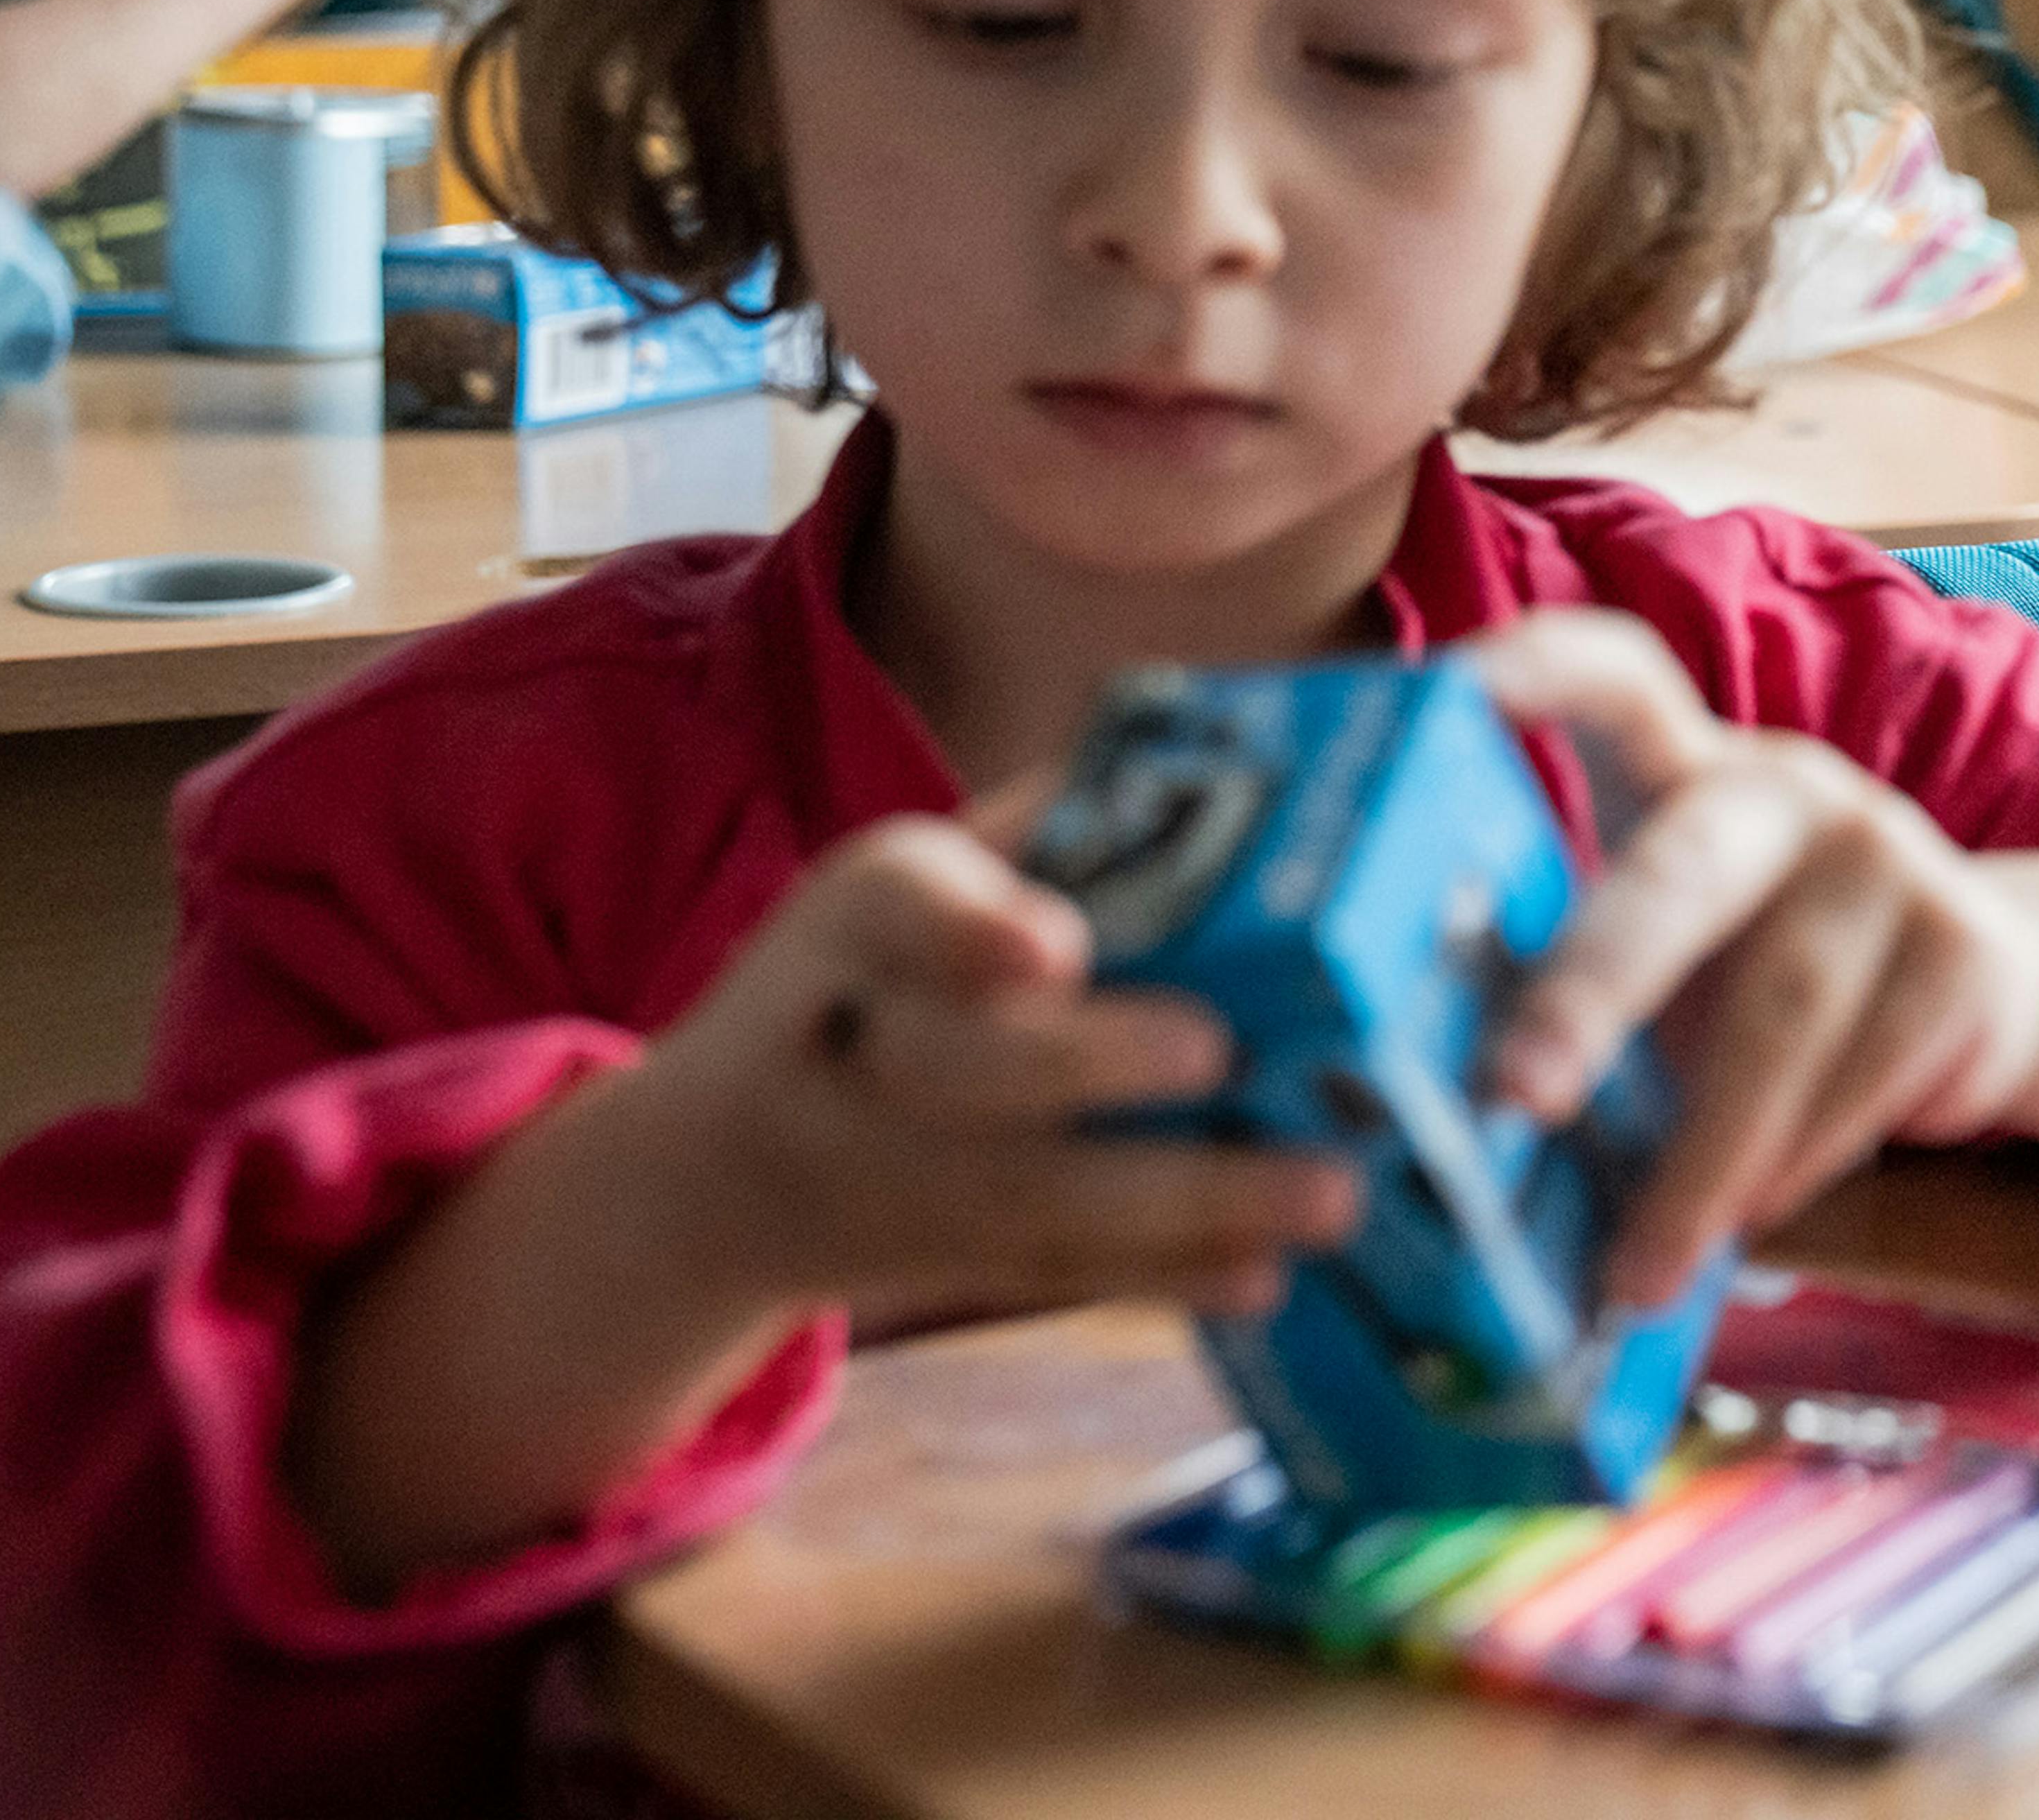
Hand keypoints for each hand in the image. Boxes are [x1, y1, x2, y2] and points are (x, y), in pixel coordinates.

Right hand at [624, 817, 1361, 1322]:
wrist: (709, 1170)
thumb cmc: (872, 975)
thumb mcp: (914, 882)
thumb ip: (1047, 829)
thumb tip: (1235, 760)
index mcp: (856, 921)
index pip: (894, 908)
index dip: (970, 927)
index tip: (1054, 942)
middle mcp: (860, 1048)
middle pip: (961, 1067)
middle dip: (1090, 1064)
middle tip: (1217, 1048)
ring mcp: (889, 1173)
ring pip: (1029, 1194)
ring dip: (1187, 1199)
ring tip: (1329, 1191)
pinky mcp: (940, 1257)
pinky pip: (1053, 1271)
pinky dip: (1162, 1278)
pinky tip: (1266, 1276)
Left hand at [1466, 611, 2038, 1309]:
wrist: (1984, 989)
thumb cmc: (1761, 978)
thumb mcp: (1676, 953)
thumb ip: (1585, 983)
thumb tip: (1424, 1124)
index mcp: (1689, 766)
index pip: (1618, 680)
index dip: (1541, 673)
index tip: (1453, 694)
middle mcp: (1787, 791)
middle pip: (1683, 874)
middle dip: (1591, 987)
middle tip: (1514, 1094)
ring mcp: (1888, 859)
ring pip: (1777, 1017)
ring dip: (1698, 1161)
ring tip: (1633, 1271)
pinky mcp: (1963, 949)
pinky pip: (1857, 1078)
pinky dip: (1787, 1168)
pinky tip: (1743, 1226)